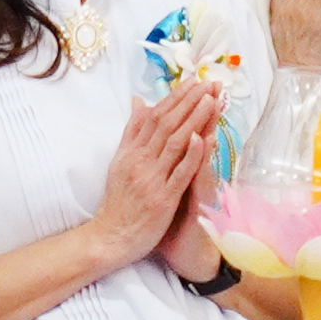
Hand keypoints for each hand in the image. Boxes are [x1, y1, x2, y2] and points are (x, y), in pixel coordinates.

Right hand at [89, 85, 217, 272]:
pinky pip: (180, 173)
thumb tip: (139, 102)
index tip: (192, 82)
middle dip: (189, 101)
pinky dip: (193, 155)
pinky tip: (205, 138)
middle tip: (208, 82)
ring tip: (211, 100)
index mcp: (131, 152)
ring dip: (194, 119)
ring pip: (175, 143)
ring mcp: (152, 179)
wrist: (109, 238)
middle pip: (167, 124)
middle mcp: (140, 161)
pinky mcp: (162, 199)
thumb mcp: (120, 162)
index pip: (155, 117)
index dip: (175, 98)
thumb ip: (132, 132)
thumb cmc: (117, 203)